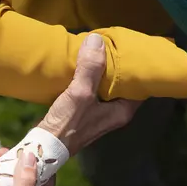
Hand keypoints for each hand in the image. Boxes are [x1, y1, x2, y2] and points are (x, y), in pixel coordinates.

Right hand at [39, 34, 140, 154]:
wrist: (46, 145)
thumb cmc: (68, 123)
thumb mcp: (81, 93)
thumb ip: (90, 68)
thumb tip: (97, 40)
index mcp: (122, 111)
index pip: (139, 86)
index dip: (138, 69)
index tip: (133, 51)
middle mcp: (115, 112)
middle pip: (123, 84)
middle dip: (119, 66)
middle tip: (117, 45)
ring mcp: (101, 113)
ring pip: (108, 86)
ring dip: (104, 71)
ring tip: (101, 50)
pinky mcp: (87, 111)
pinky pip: (95, 90)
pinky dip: (92, 77)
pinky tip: (86, 64)